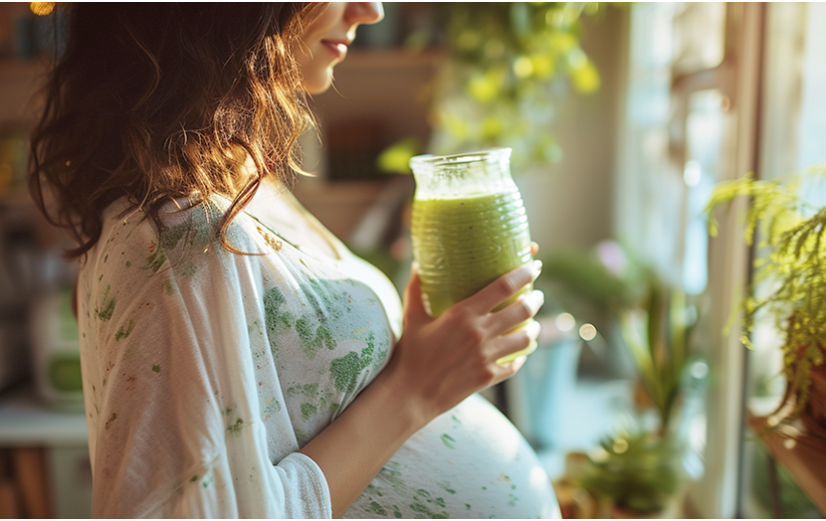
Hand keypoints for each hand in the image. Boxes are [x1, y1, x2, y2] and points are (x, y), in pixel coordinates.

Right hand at [379, 259, 543, 422]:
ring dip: (534, 328)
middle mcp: (479, 333)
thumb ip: (416, 289)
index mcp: (462, 314)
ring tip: (534, 324)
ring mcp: (486, 357)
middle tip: (536, 295)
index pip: (503, 287)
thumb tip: (418, 265)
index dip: (524, 274)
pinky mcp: (489, 376)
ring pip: (525, 338)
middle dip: (535, 299)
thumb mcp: (412, 318)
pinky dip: (521, 356)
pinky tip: (520, 351)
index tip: (535, 266)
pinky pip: (515, 363)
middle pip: (522, 310)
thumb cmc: (409, 353)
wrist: (411, 395)